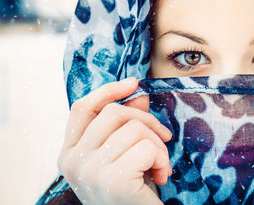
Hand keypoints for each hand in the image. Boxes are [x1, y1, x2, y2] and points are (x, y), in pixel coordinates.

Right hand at [57, 77, 172, 204]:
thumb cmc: (131, 192)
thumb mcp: (124, 154)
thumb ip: (127, 124)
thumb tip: (139, 94)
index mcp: (69, 153)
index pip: (82, 107)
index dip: (108, 90)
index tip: (134, 83)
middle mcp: (72, 161)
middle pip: (113, 113)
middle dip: (147, 121)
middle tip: (163, 139)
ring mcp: (89, 170)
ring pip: (135, 129)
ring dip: (158, 145)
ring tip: (159, 166)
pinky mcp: (112, 180)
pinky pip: (147, 147)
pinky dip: (162, 159)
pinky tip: (161, 176)